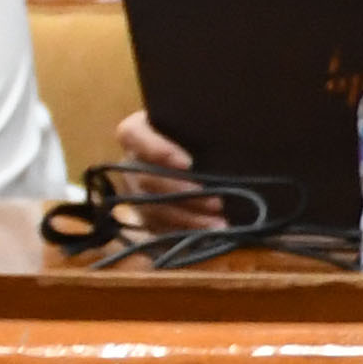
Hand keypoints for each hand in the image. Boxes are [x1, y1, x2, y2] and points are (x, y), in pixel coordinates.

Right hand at [109, 109, 220, 230]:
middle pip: (146, 179)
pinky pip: (156, 227)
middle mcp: (130, 161)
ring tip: (220, 225)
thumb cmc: (207, 135)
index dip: (157, 150)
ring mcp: (134, 190)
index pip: (132, 134)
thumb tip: (232, 132)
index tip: (188, 163)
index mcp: (138, 131)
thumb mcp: (205, 127)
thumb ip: (208, 131)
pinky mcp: (144, 214)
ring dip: (187, 219)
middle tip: (217, 203)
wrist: (207, 156)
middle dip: (183, 193)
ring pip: (151, 207)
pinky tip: (209, 236)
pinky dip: (183, 233)